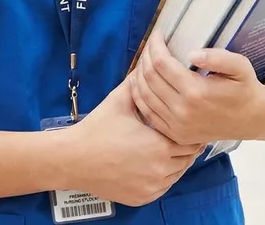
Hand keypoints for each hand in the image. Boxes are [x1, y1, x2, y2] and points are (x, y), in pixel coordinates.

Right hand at [64, 79, 204, 206]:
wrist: (74, 159)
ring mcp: (151, 188)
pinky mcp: (142, 198)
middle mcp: (160, 170)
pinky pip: (163, 188)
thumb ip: (137, 83)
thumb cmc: (97, 128)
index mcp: (159, 146)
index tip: (183, 121)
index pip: (189, 140)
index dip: (188, 130)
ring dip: (176, 162)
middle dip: (185, 146)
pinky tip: (155, 163)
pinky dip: (163, 177)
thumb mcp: (119, 100)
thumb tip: (148, 66)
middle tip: (178, 133)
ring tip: (167, 147)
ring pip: (177, 175)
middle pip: (187, 159)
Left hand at [129, 32, 264, 146]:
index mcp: (196, 92)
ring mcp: (177, 126)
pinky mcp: (175, 134)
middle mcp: (182, 111)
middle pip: (149, 77)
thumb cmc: (245, 88)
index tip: (158, 34)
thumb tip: (192, 54)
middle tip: (151, 44)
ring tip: (146, 58)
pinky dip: (139, 93)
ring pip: (143, 94)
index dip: (155, 45)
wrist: (252, 120)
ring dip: (139, 73)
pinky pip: (147, 112)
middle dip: (146, 55)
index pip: (161, 63)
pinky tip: (143, 80)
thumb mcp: (240, 67)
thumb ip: (218, 58)